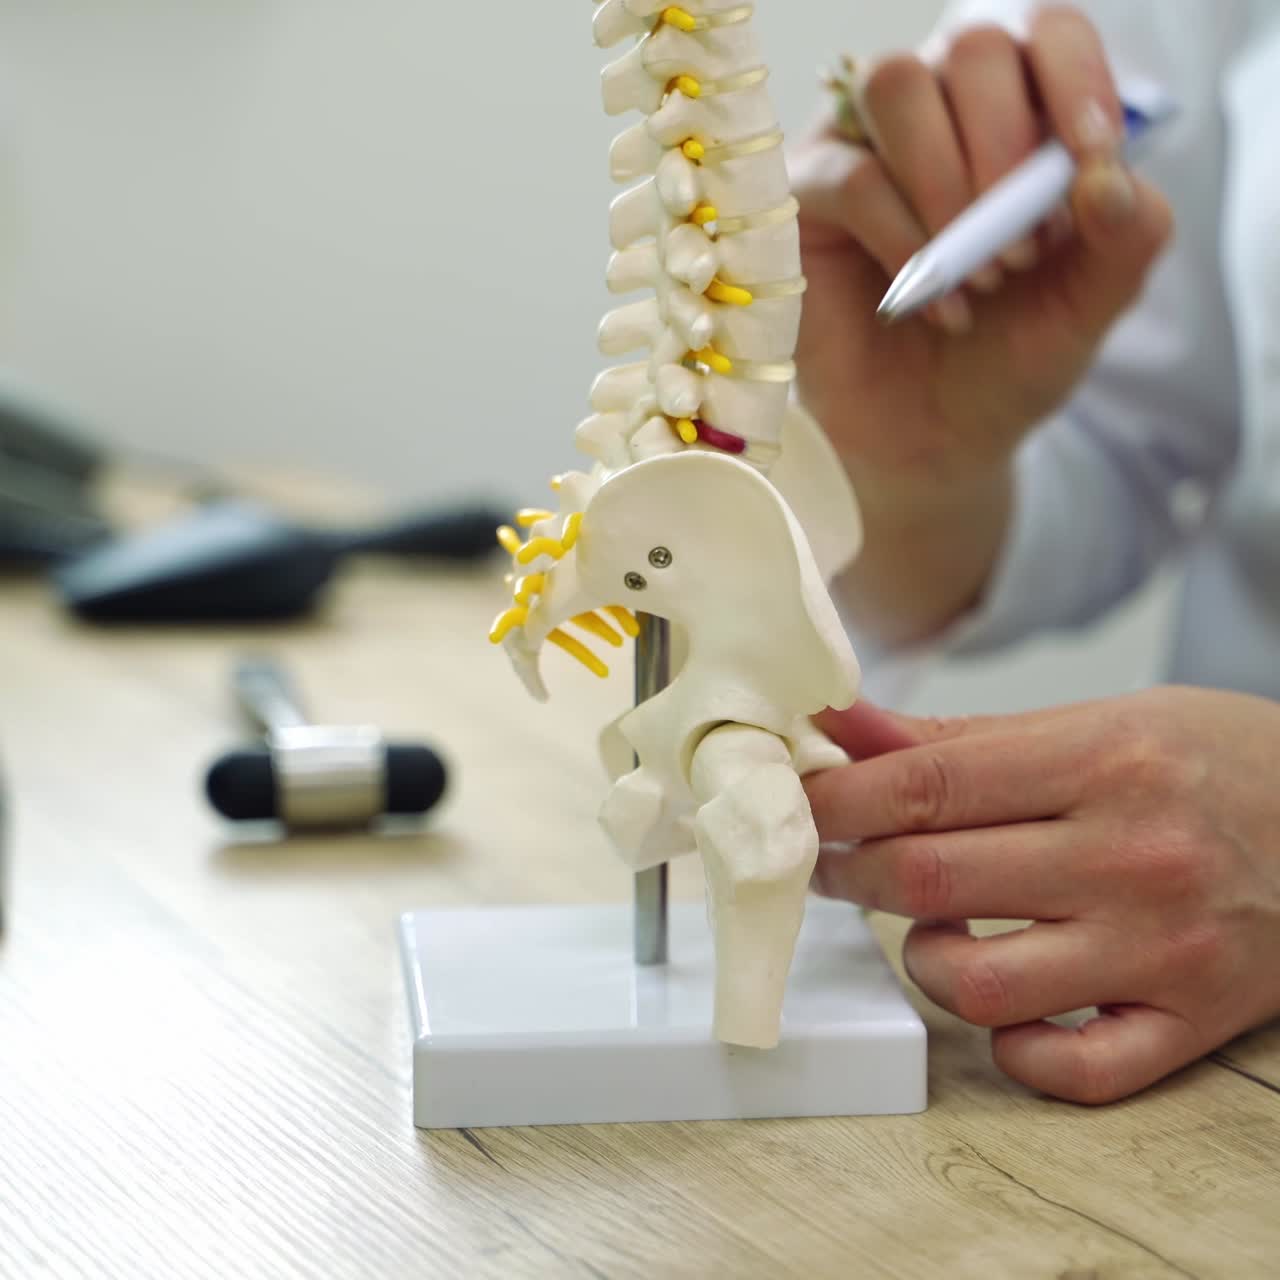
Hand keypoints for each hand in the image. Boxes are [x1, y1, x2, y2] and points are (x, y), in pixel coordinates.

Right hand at [787, 7, 1173, 640]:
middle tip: (1021, 250)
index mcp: (1018, 118)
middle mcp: (939, 116)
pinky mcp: (808, 202)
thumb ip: (1126, 237)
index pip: (1044, 33)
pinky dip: (903, 239)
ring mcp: (864, 150)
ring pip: (896, 83)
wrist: (932, 444)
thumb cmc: (1005, 364)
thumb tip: (1105, 174)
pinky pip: (851, 176)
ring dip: (946, 178)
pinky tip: (934, 305)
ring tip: (977, 274)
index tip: (1090, 158)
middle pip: (969, 46)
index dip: (1073, 78)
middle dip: (1006, 144)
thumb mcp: (1089, 307)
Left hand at [806, 689, 1279, 1103]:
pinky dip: (1011, 1048)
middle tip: (833, 860)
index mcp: (1103, 761)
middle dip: (851, 871)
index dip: (835, 800)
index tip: (795, 806)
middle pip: (930, 878)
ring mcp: (1163, 951)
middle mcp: (1132, 858)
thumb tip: (844, 731)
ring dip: (921, 958)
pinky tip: (1005, 1005)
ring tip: (928, 926)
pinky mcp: (1192, 1022)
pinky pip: (1069, 1072)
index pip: (924, 785)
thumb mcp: (1097, 721)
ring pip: (979, 986)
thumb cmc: (1212, 761)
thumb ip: (962, 739)